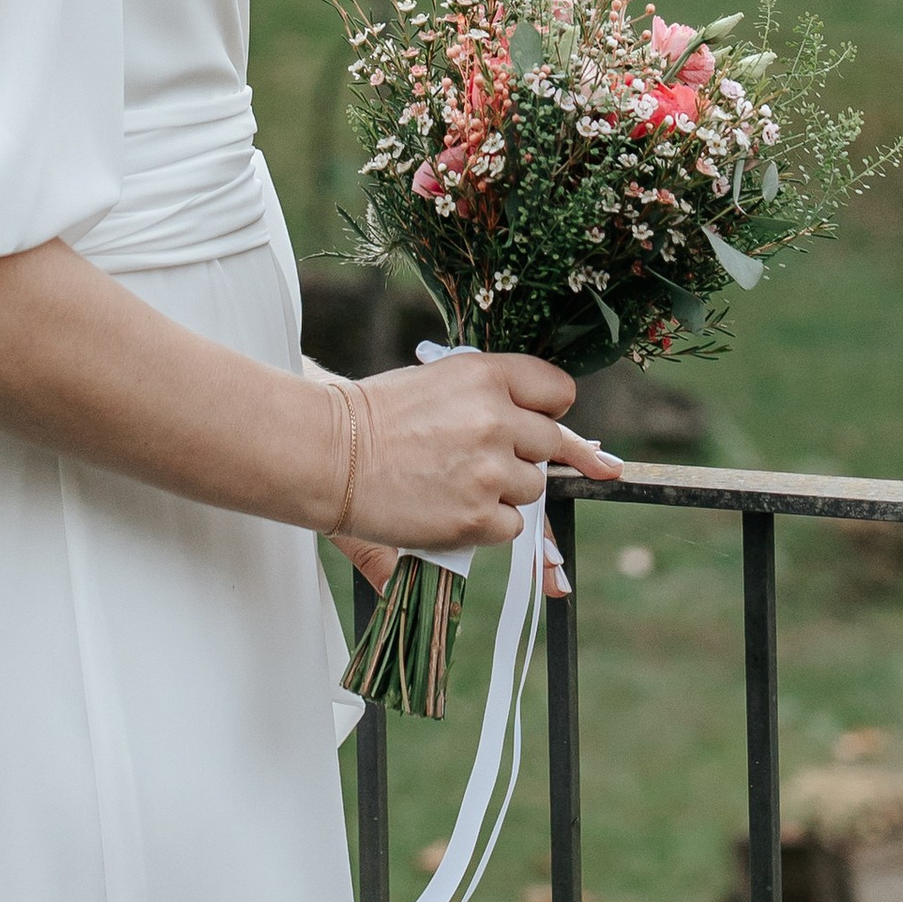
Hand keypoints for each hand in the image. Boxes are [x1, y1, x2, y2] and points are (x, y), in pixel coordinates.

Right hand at [327, 350, 620, 556]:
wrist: (325, 455)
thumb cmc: (374, 416)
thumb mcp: (440, 382)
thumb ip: (497, 400)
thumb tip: (577, 445)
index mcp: (486, 375)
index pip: (557, 390)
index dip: (546, 410)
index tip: (530, 422)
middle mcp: (495, 418)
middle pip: (550, 444)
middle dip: (520, 453)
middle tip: (474, 456)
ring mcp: (488, 469)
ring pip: (532, 488)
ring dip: (502, 490)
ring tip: (449, 480)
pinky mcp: (476, 514)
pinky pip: (511, 526)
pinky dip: (485, 524)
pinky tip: (445, 505)